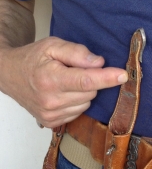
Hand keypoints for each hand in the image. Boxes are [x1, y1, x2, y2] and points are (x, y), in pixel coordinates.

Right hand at [0, 37, 127, 127]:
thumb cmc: (33, 58)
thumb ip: (76, 52)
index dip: (107, 78)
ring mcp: (51, 115)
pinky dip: (76, 102)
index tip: (123, 75)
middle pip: (90, 92)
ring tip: (66, 82)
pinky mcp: (51, 123)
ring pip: (86, 104)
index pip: (86, 81)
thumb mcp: (52, 45)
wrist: (10, 76)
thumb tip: (99, 63)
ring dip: (83, 93)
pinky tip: (64, 94)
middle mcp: (50, 101)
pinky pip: (78, 112)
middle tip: (74, 71)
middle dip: (90, 81)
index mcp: (50, 79)